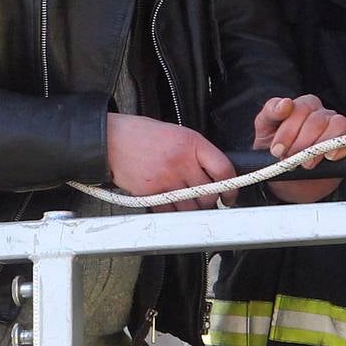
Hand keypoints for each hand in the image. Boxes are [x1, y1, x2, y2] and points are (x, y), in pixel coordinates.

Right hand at [106, 113, 236, 211]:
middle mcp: (182, 162)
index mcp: (192, 143)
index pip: (224, 169)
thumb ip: (196, 151)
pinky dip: (174, 213)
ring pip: (192, 207)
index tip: (231, 194)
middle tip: (208, 199)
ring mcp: (166, 180)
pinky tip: (172, 205)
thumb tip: (214, 171)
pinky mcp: (151, 194)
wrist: (112, 140)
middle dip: (211, 200)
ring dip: (194, 209)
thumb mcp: (177, 132)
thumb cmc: (143, 134)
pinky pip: (171, 212)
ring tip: (190, 203)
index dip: (232, 187)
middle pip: (209, 193)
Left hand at [253, 95, 345, 203]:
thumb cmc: (278, 148)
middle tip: (290, 160)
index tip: (277, 150)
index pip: (301, 108)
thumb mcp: (266, 130)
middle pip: (318, 119)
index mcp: (303, 106)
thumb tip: (285, 103)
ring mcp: (336, 126)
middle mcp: (322, 113)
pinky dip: (344, 145)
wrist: (289, 178)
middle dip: (302, 143)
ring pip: (338, 124)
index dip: (289, 130)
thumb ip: (270, 112)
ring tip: (307, 163)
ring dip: (322, 145)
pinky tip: (330, 157)